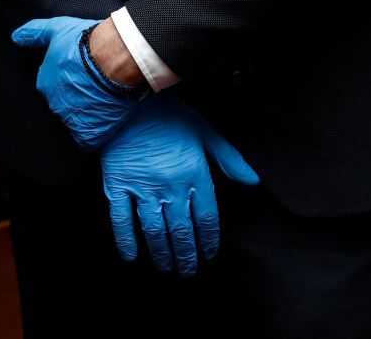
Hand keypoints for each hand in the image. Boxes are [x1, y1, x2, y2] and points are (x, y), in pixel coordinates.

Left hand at [12, 16, 139, 148]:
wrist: (112, 58)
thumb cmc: (85, 42)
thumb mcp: (57, 29)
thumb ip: (35, 32)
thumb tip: (15, 37)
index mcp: (45, 83)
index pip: (52, 89)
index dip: (67, 85)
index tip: (80, 79)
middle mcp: (54, 103)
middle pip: (63, 107)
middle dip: (76, 102)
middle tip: (94, 92)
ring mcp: (70, 119)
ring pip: (75, 123)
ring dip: (86, 118)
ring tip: (102, 107)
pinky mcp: (88, 131)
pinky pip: (87, 140)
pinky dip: (94, 135)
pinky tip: (103, 125)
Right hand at [101, 93, 258, 276]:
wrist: (129, 99)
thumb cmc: (168, 114)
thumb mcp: (205, 132)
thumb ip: (229, 159)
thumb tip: (252, 182)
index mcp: (194, 174)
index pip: (206, 218)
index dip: (208, 240)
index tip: (208, 254)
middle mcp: (170, 186)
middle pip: (181, 230)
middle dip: (186, 255)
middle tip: (187, 271)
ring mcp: (142, 188)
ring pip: (154, 230)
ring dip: (162, 253)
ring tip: (166, 267)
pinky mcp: (118, 185)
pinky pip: (121, 220)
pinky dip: (126, 241)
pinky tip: (132, 257)